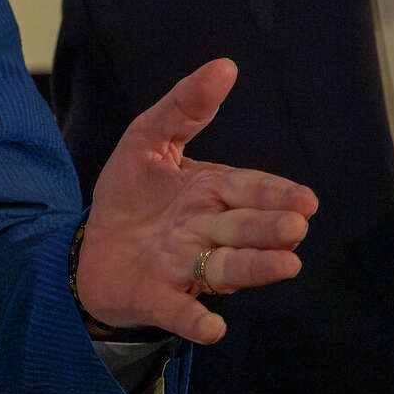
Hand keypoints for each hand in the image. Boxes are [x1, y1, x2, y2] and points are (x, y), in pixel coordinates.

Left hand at [75, 58, 317, 343]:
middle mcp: (206, 233)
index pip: (248, 190)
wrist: (88, 246)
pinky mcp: (157, 297)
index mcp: (209, 194)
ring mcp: (185, 267)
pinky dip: (196, 319)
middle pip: (244, 229)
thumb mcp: (148, 140)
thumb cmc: (130, 195)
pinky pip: (180, 310)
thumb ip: (184, 106)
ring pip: (226, 268)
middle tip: (296, 226)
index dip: (275, 194)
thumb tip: (225, 65)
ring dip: (255, 269)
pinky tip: (212, 327)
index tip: (305, 199)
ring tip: (287, 265)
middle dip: (270, 228)